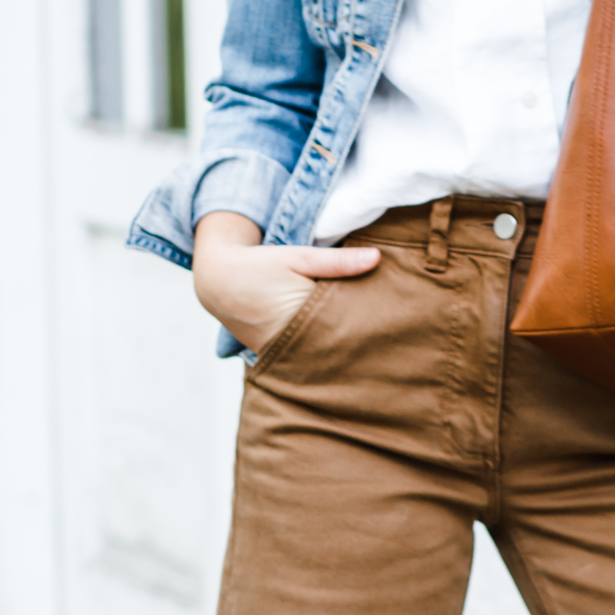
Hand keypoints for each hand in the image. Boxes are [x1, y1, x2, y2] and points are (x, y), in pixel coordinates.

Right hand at [192, 211, 378, 354]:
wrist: (220, 283)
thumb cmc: (260, 266)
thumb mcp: (298, 256)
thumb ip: (337, 261)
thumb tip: (376, 258)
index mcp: (303, 317)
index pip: (347, 325)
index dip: (371, 323)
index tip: (395, 320)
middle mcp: (295, 343)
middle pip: (340, 346)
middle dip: (362, 339)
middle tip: (394, 334)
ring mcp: (286, 355)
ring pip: (326, 355)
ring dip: (344, 348)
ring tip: (375, 343)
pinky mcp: (280, 359)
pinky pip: (310, 358)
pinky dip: (326, 351)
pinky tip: (345, 346)